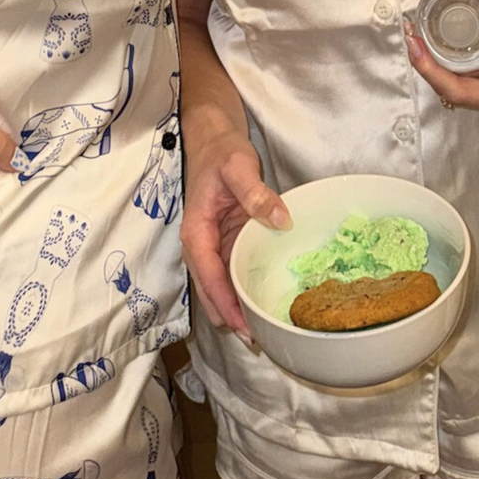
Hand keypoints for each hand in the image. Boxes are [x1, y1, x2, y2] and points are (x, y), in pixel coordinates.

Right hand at [181, 126, 289, 339]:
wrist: (212, 139)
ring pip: (221, 290)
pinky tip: (265, 300)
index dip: (226, 305)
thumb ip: (256, 194)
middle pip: (212, 294)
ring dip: (238, 309)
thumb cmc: (222, 152)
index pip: (209, 278)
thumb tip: (282, 221)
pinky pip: (232, 275)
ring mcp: (212, 248)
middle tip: (263, 339)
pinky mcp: (225, 244)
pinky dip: (244, 291)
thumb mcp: (238, 167)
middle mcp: (200, 247)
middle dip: (232, 318)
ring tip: (267, 330)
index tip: (245, 328)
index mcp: (196, 233)